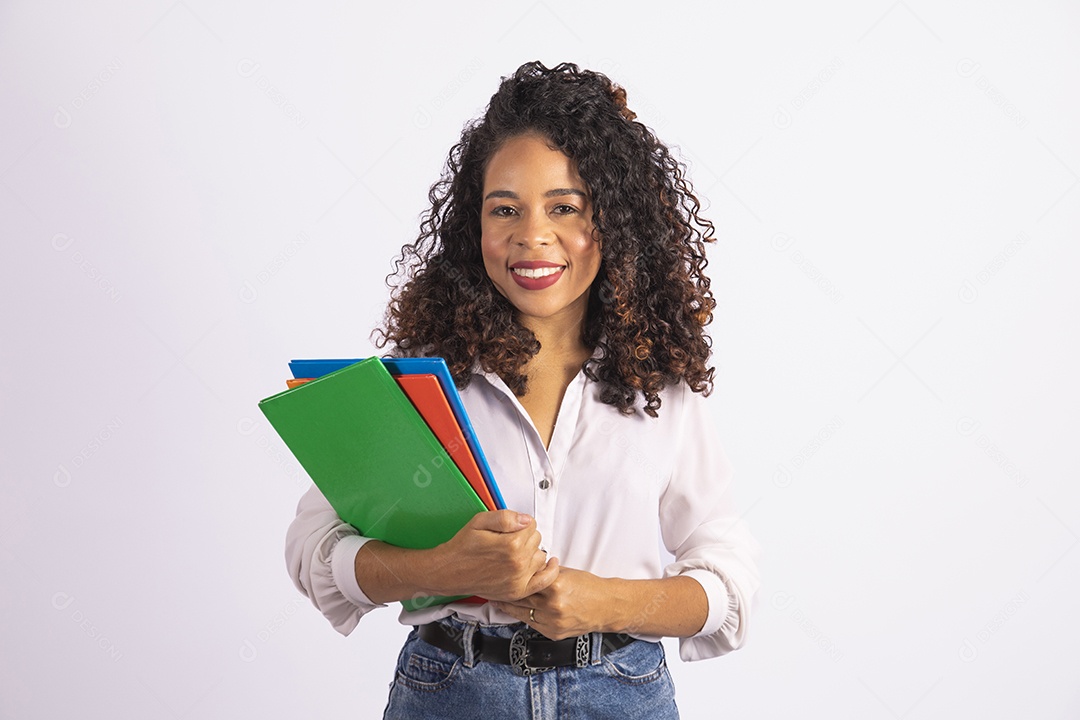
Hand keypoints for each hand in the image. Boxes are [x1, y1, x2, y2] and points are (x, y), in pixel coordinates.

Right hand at [433, 510, 558, 600]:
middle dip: (526, 537)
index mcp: (511, 544)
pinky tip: (550, 564)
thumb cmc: (463, 547)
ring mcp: (519, 580)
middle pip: (537, 540)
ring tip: (515, 553)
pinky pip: (545, 581)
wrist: (450, 572)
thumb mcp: (479, 521)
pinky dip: (550, 572)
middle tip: (508, 540)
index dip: (520, 523)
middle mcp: (518, 564)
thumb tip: (525, 519)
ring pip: (541, 556)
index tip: (510, 528)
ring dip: (532, 552)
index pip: (531, 524)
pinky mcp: (518, 591)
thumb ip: (506, 517)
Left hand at [491, 566, 614, 639]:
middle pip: (520, 598)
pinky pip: (532, 624)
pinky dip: (524, 616)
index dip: (510, 578)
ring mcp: (553, 622)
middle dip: (505, 593)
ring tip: (497, 599)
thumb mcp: (566, 572)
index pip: (525, 581)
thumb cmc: (589, 587)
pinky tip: (517, 610)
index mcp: (555, 585)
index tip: (500, 575)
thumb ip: (545, 573)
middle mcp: (553, 605)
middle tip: (491, 587)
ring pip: (522, 613)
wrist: (607, 606)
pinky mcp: (553, 633)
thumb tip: (526, 569)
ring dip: (509, 606)